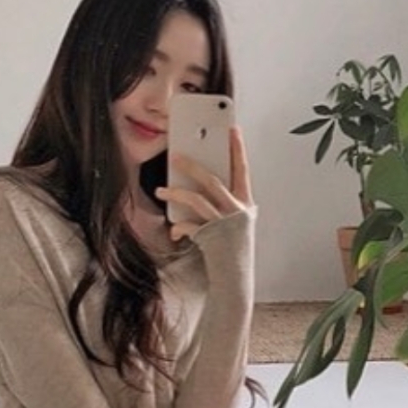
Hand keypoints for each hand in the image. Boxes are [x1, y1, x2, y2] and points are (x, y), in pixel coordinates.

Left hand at [155, 126, 253, 241]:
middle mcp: (238, 210)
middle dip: (192, 167)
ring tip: (161, 191)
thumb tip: (199, 184)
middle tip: (176, 156)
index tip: (233, 129)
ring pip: (196, 200)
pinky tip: (175, 231)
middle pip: (212, 180)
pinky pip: (189, 225)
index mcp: (246, 203)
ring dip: (175, 194)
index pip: (242, 169)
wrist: (236, 277)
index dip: (238, 149)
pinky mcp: (212, 237)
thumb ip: (224, 202)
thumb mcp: (235, 221)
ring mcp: (225, 223)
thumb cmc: (233, 248)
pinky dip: (180, 226)